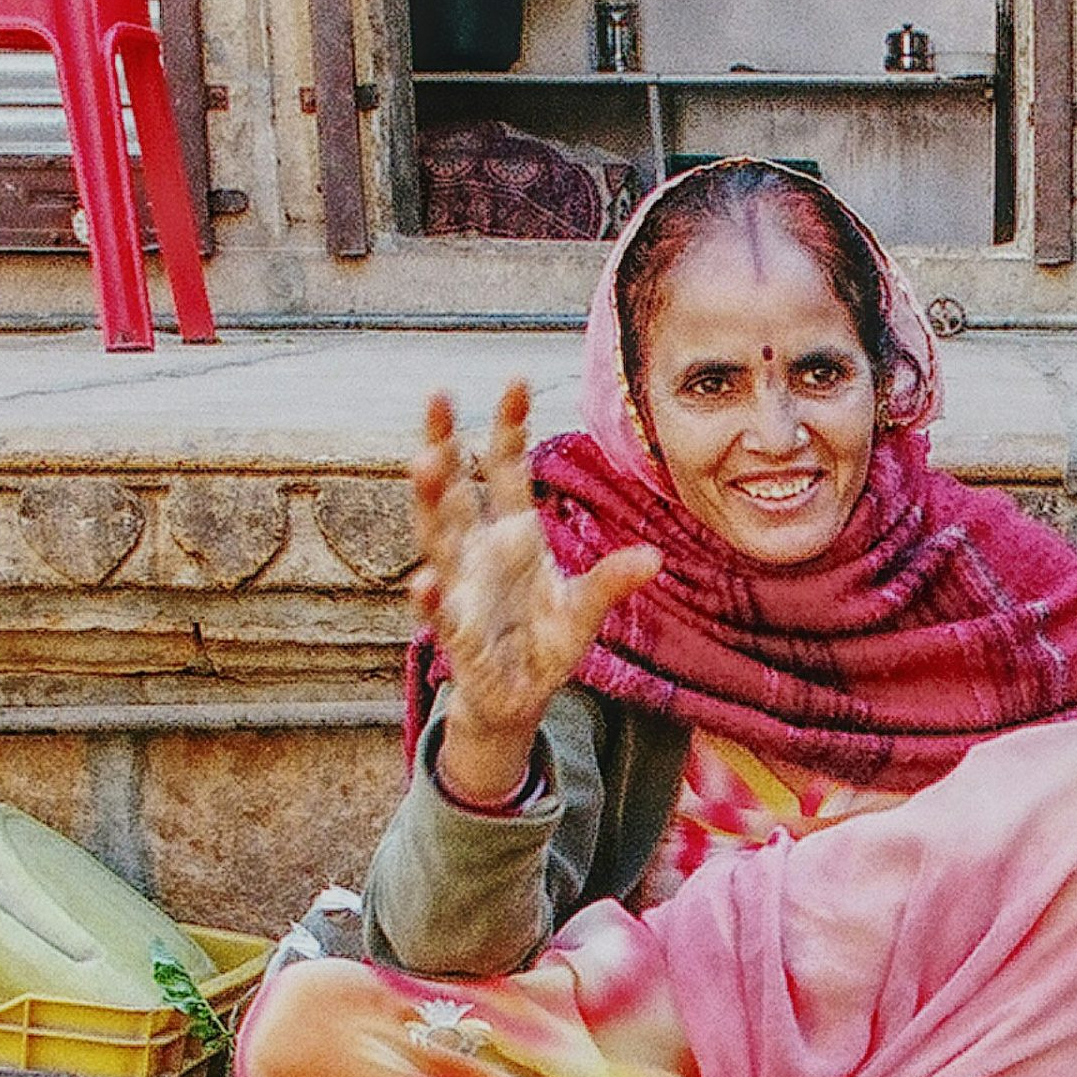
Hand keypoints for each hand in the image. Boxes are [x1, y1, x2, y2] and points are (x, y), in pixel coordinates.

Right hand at [411, 384, 662, 804]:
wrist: (516, 697)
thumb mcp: (586, 610)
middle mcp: (477, 553)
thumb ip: (612, 581)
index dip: (508, 427)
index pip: (505, 470)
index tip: (516, 378)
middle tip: (436, 395)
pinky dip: (433, 598)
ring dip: (429, 501)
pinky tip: (427, 581)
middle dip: (442, 442)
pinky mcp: (458, 635)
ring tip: (422, 461)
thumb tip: (653, 557)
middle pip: (454, 489)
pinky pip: (442, 613)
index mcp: (512, 536)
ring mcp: (462, 589)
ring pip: (437, 538)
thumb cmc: (544, 643)